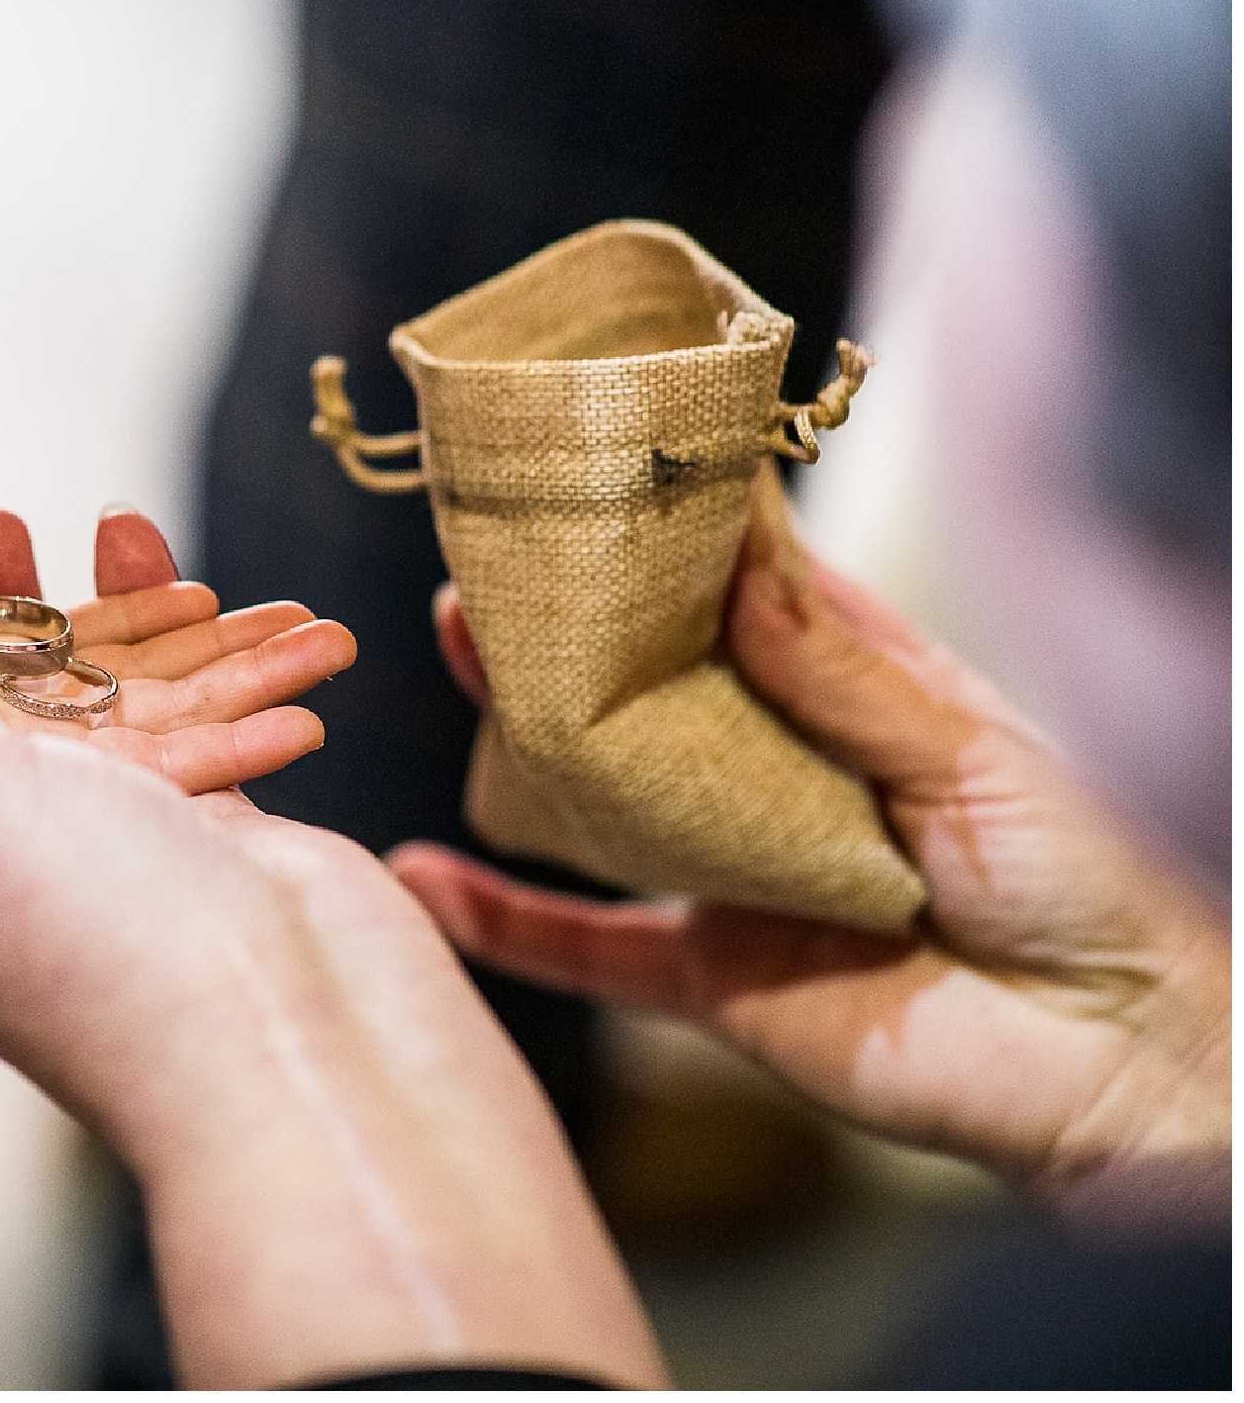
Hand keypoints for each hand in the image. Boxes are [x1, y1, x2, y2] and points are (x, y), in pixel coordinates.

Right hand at [390, 522, 1230, 1230]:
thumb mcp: (974, 753)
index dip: (666, 541)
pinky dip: (498, 920)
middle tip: (485, 561)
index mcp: (853, 694)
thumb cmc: (1085, 881)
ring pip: (598, 796)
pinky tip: (420, 877)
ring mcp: (730, 872)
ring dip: (519, 734)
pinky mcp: (706, 976)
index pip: (737, 596)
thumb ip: (843, 676)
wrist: (1113, 1062)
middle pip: (645, 688)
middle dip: (565, 628)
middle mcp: (776, 771)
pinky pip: (583, 948)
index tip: (591, 472)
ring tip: (447, 650)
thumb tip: (734, 570)